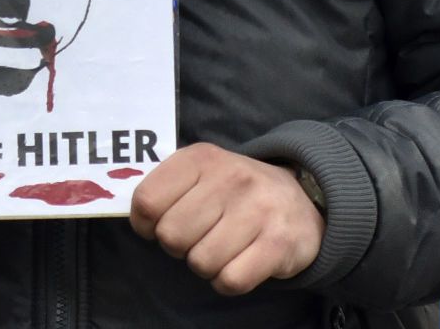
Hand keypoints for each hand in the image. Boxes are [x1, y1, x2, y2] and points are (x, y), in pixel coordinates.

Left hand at [130, 143, 324, 295]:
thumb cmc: (233, 191)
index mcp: (202, 158)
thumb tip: (138, 218)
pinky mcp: (279, 243)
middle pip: (171, 236)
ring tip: (221, 247)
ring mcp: (258, 210)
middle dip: (177, 246)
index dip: (144, 223)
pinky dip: (228, 280)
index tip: (157, 225)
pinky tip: (239, 262)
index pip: (147, 201)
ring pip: (200, 262)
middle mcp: (231, 178)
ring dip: (204, 264)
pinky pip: (231, 280)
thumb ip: (165, 187)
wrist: (301, 198)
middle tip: (197, 236)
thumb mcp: (200, 173)